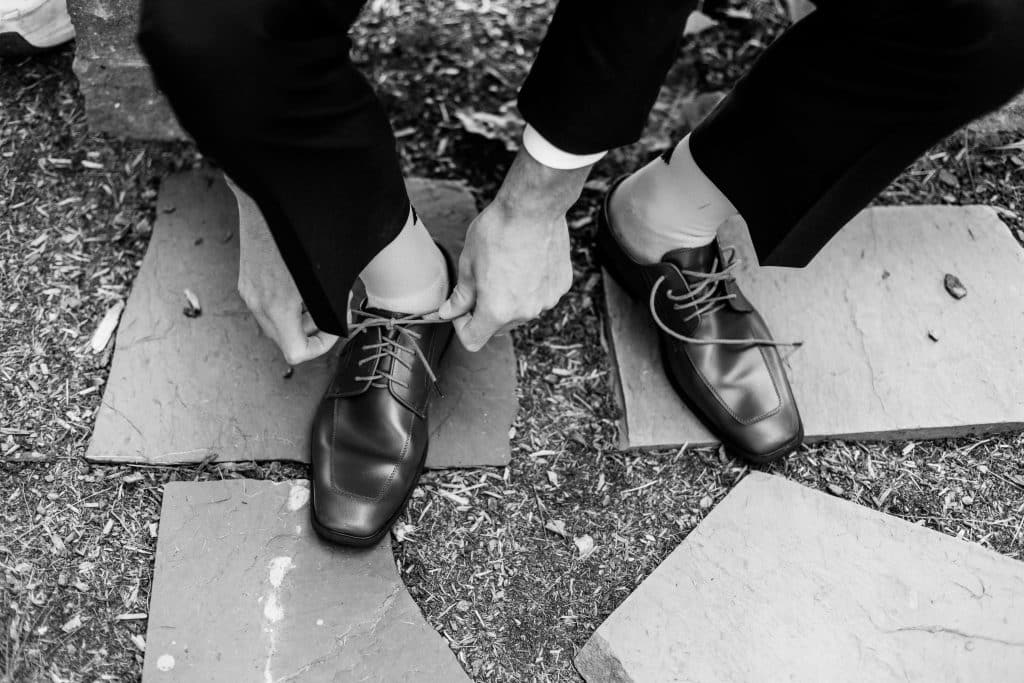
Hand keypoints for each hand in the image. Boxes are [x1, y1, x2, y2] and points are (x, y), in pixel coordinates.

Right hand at [229, 178, 338, 364]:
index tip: (336, 326)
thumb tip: (342, 316)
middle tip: (334, 306)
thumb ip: (334, 300)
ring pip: (277, 323)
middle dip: (314, 330)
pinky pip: (268, 304)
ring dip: (301, 317)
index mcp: (277, 304)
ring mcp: (249, 290)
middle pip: (287, 340)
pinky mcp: (247, 278)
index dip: (322, 346)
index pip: (296, 352)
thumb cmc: (303, 228)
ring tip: (323, 290)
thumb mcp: (330, 270)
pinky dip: (288, 303)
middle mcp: (258, 302)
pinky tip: (305, 281)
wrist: (269, 193)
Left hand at [437, 149, 591, 350]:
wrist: (533, 208)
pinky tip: (527, 262)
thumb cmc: (497, 232)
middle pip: (498, 327)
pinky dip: (531, 287)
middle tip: (481, 282)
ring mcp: (546, 301)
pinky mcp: (560, 287)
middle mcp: (524, 313)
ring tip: (507, 267)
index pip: (473, 340)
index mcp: (496, 311)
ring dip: (510, 300)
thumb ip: (461, 296)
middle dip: (485, 312)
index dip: (462, 326)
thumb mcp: (468, 264)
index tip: (462, 308)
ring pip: (521, 312)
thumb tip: (449, 312)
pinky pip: (540, 296)